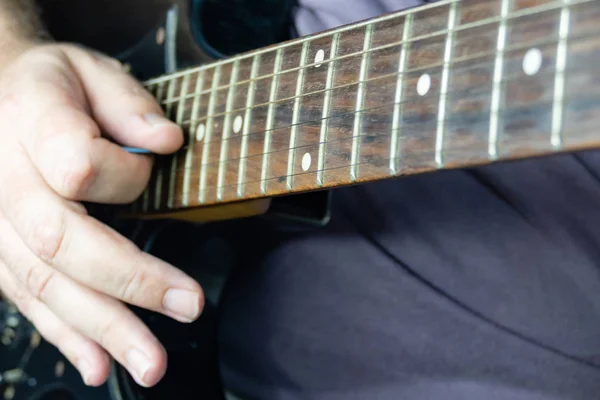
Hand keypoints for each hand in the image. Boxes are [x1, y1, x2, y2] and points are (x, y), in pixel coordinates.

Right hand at [0, 43, 203, 387]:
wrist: (0, 95)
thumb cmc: (55, 84)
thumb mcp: (93, 70)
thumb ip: (128, 103)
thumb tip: (166, 142)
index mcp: (30, 121)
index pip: (78, 165)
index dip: (127, 176)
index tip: (160, 160)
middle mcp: (6, 179)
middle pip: (62, 241)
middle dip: (130, 282)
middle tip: (188, 307)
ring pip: (44, 282)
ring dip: (102, 328)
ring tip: (150, 362)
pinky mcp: (1, 251)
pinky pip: (28, 298)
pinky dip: (66, 336)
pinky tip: (98, 365)